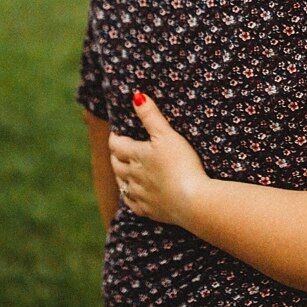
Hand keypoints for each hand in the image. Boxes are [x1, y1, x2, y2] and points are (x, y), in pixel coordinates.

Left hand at [108, 92, 210, 228]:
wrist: (192, 200)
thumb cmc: (181, 165)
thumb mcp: (167, 135)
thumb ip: (151, 116)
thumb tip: (136, 96)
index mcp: (137, 156)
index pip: (117, 145)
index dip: (115, 138)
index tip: (116, 133)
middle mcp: (134, 176)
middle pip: (117, 165)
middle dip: (116, 156)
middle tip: (118, 150)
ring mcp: (141, 195)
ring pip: (123, 185)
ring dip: (121, 177)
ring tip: (123, 171)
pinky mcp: (150, 210)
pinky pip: (133, 205)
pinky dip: (130, 198)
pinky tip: (133, 196)